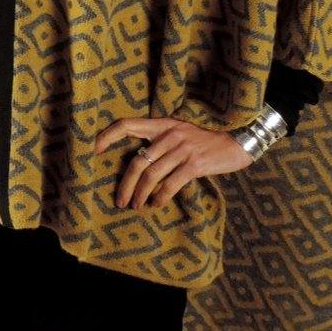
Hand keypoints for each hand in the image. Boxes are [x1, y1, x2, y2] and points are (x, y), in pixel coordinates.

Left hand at [94, 115, 253, 209]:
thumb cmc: (205, 142)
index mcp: (163, 124)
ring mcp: (182, 148)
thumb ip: (160, 143)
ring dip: (141, 195)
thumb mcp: (181, 134)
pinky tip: (157, 204)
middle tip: (120, 201)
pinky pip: (170, 184)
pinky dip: (161, 197)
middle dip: (125, 184)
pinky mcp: (194, 163)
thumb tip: (139, 166)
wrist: (237, 142)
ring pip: (151, 175)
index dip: (107, 136)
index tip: (94, 150)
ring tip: (137, 206)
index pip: (127, 124)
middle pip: (137, 161)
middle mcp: (170, 134)